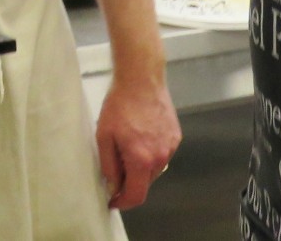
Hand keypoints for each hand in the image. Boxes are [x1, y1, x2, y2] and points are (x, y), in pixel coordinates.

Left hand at [96, 74, 180, 208]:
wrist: (141, 78)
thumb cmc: (119, 105)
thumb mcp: (104, 136)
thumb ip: (109, 165)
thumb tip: (113, 186)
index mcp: (141, 160)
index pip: (136, 195)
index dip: (123, 202)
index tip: (113, 201)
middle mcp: (160, 157)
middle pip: (145, 183)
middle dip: (129, 182)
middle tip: (114, 166)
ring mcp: (170, 147)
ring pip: (154, 169)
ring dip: (140, 167)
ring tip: (126, 145)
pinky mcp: (175, 136)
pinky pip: (161, 154)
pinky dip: (150, 153)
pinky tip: (140, 136)